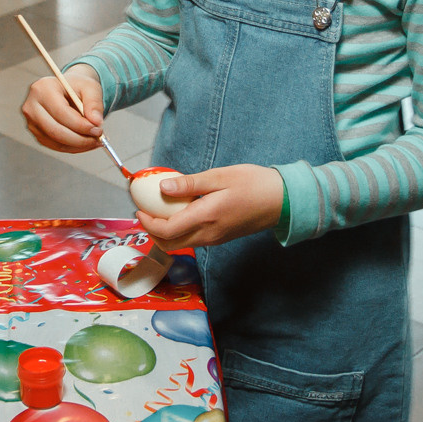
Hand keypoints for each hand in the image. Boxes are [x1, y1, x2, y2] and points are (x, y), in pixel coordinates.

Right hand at [22, 64, 104, 152]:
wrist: (66, 90)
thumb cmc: (77, 87)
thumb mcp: (90, 88)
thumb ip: (94, 103)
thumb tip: (96, 122)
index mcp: (42, 88)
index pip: (61, 112)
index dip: (80, 125)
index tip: (98, 129)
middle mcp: (31, 106)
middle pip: (55, 130)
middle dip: (80, 139)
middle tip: (98, 138)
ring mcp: (31, 122)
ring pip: (56, 142)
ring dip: (79, 145)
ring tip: (95, 140)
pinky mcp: (37, 134)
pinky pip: (56, 146)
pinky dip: (73, 147)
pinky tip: (85, 142)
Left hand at [137, 165, 283, 248]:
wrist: (282, 201)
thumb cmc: (254, 183)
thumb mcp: (220, 176)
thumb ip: (190, 184)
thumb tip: (162, 188)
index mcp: (206, 217)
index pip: (166, 230)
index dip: (148, 223)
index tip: (139, 208)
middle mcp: (208, 234)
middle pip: (169, 244)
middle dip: (151, 232)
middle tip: (144, 212)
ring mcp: (215, 239)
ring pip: (180, 244)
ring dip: (165, 233)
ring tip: (160, 211)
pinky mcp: (220, 238)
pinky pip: (192, 240)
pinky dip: (179, 231)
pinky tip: (180, 213)